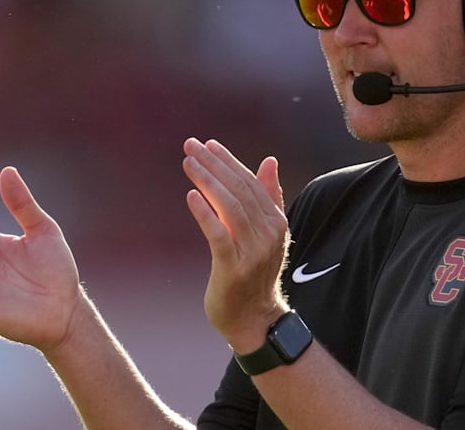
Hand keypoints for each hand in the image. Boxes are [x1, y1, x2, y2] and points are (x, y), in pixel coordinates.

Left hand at [182, 138, 288, 350]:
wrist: (254, 319)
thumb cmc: (255, 273)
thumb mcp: (265, 234)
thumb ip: (267, 197)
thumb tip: (269, 160)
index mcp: (276, 222)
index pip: (250, 182)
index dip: (228, 161)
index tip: (207, 144)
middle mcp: (268, 233)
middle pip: (239, 190)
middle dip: (214, 164)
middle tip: (190, 146)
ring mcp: (252, 251)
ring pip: (230, 207)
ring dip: (208, 181)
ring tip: (188, 164)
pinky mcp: (233, 268)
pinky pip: (219, 234)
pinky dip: (205, 213)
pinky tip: (191, 196)